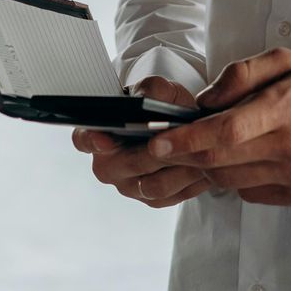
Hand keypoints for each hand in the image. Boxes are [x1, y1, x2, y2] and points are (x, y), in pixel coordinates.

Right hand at [71, 76, 210, 209]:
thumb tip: (151, 98)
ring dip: (182, 170)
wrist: (174, 125)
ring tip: (202, 155)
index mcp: (98, 135)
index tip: (105, 139)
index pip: (84, 139)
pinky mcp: (153, 200)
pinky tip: (206, 168)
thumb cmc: (159, 106)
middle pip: (131, 165)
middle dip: (159, 153)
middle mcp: (109, 165)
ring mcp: (130, 186)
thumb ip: (151, 90)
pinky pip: (173, 197)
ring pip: (155, 186)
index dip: (92, 140)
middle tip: (181, 142)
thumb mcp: (157, 90)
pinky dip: (192, 183)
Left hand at [147, 49, 290, 206]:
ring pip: (231, 180)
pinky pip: (251, 193)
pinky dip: (234, 179)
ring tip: (196, 152)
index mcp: (285, 108)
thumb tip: (205, 101)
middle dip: (184, 157)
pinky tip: (237, 161)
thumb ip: (243, 75)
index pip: (224, 131)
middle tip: (159, 151)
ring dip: (206, 168)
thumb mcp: (289, 60)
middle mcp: (289, 147)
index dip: (185, 140)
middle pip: (220, 160)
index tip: (156, 143)